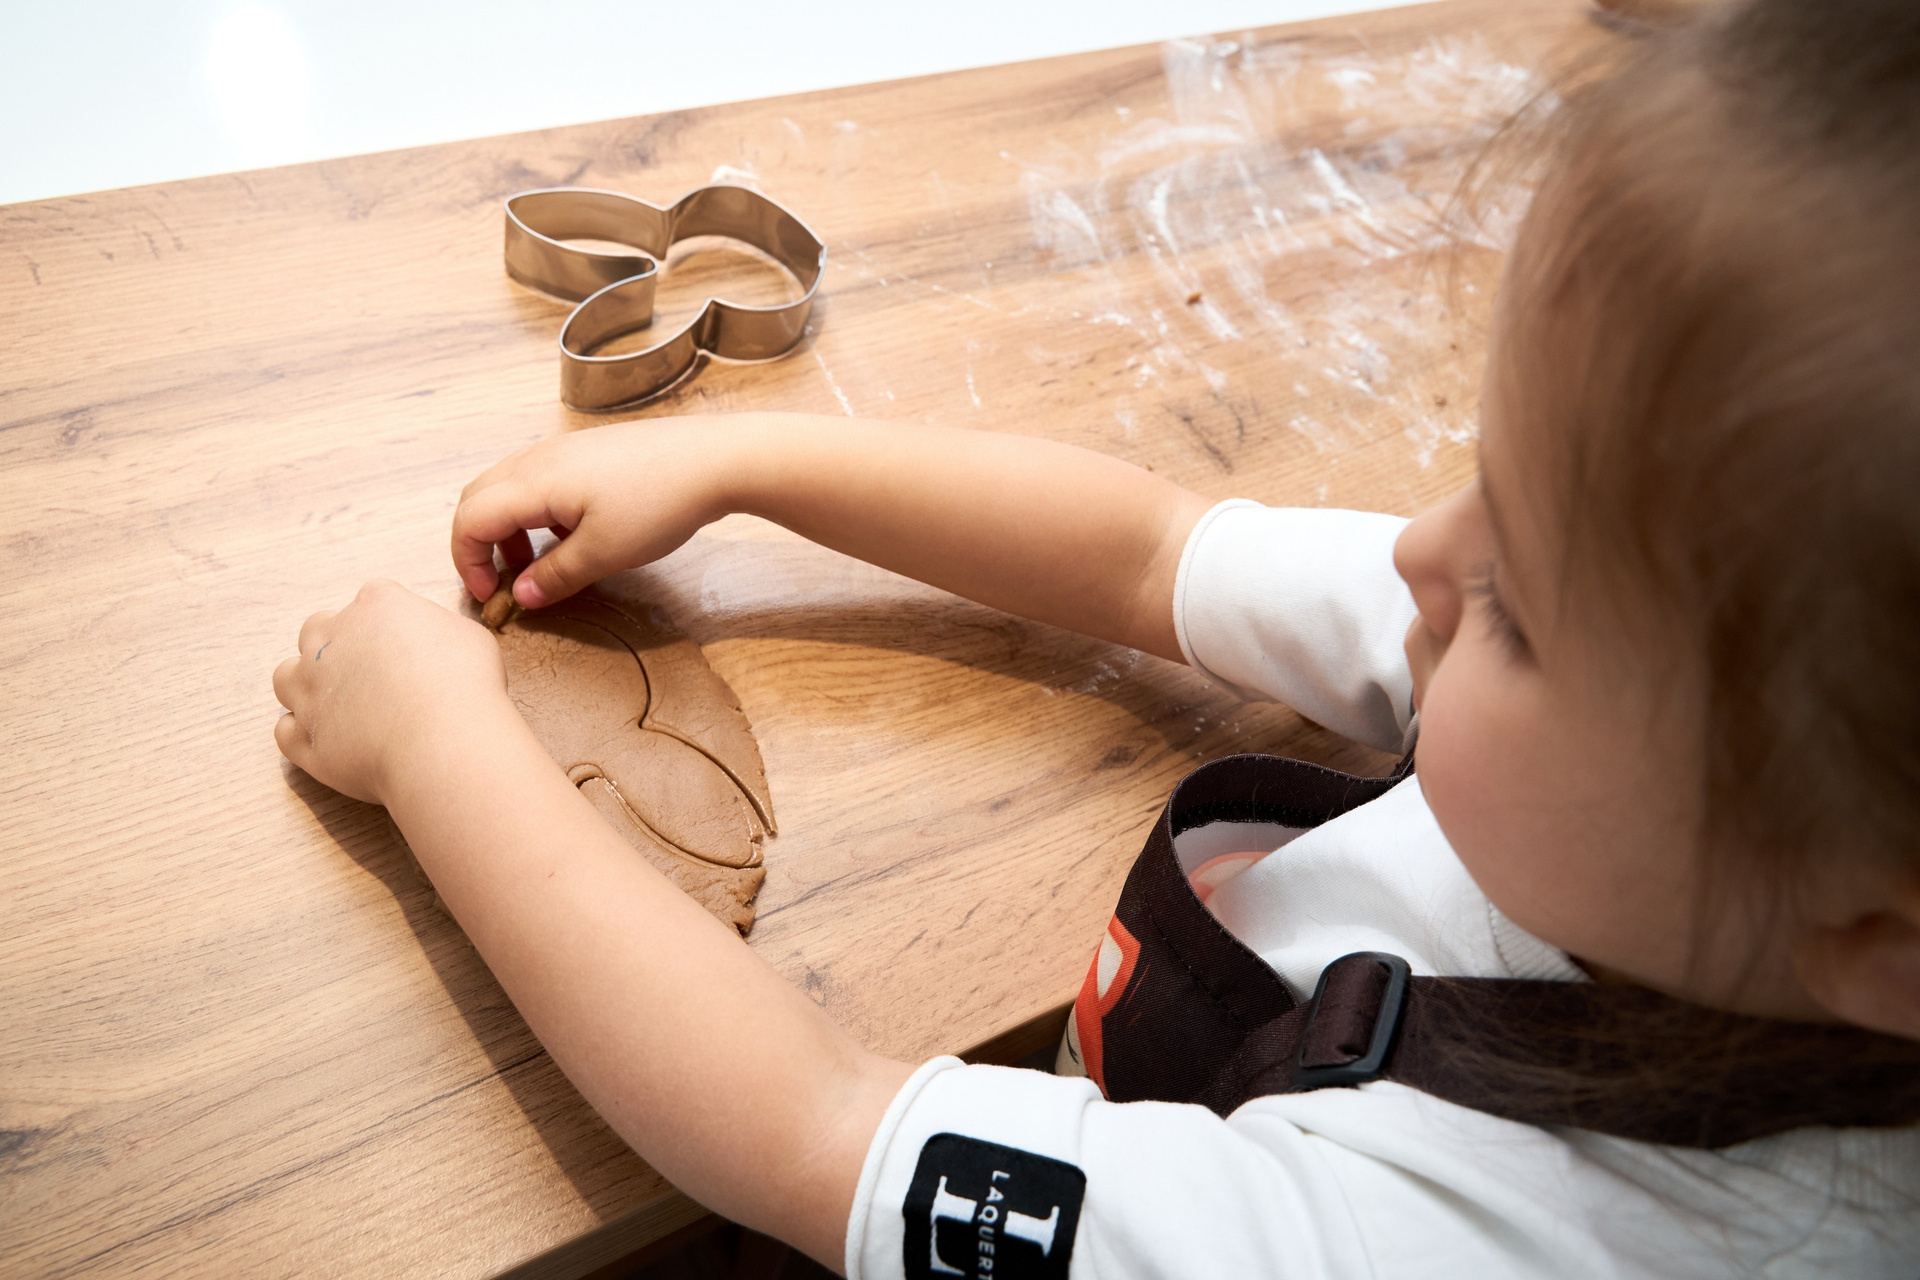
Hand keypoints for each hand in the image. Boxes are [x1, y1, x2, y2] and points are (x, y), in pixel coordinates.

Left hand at [273, 580, 510, 804]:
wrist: (443, 743)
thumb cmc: (465, 686)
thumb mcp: (468, 637)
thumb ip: (436, 629)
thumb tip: (428, 640)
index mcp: (376, 605)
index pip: (372, 599)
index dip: (390, 623)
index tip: (409, 644)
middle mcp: (331, 640)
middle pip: (317, 630)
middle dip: (337, 647)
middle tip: (372, 673)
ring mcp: (310, 690)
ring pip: (287, 677)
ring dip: (307, 686)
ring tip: (341, 705)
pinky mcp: (305, 738)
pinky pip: (286, 732)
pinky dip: (304, 734)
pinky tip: (331, 739)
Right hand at [451, 420, 741, 609]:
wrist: (713, 460)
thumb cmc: (660, 503)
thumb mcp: (604, 553)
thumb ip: (555, 576)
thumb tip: (521, 596)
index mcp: (532, 482)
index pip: (469, 520)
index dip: (467, 562)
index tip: (490, 595)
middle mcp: (538, 458)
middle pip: (479, 498)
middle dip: (479, 544)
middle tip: (503, 582)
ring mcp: (562, 450)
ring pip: (507, 489)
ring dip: (508, 529)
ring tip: (537, 565)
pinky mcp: (586, 452)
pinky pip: (538, 481)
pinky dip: (535, 512)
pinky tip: (569, 536)